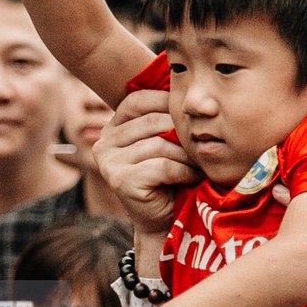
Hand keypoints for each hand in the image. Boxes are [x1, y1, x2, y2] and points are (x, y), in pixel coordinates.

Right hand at [93, 89, 198, 237]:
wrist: (163, 221)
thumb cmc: (169, 178)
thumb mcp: (165, 141)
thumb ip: (164, 118)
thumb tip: (185, 85)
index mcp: (112, 128)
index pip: (138, 101)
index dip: (165, 101)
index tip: (188, 113)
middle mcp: (104, 142)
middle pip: (152, 121)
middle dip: (181, 132)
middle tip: (202, 142)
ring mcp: (109, 162)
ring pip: (159, 144)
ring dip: (186, 154)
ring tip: (199, 162)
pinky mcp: (120, 180)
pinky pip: (162, 165)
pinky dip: (183, 171)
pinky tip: (192, 177)